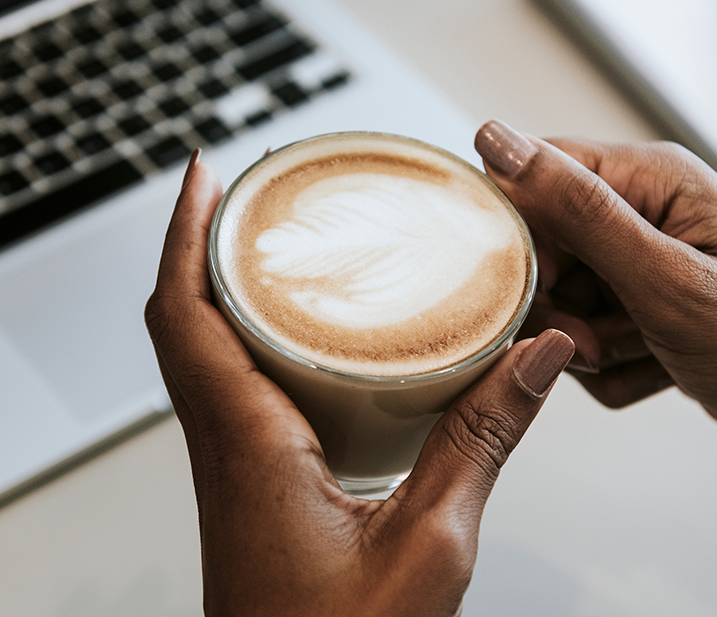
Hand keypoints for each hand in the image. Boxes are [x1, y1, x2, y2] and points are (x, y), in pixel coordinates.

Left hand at [144, 150, 575, 615]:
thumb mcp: (433, 545)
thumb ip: (484, 438)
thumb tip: (536, 352)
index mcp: (248, 447)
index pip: (184, 312)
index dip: (184, 232)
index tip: (204, 170)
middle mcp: (223, 449)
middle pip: (180, 320)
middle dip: (200, 241)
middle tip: (246, 191)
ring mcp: (231, 469)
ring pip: (199, 354)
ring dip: (216, 288)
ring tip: (268, 243)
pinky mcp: (251, 486)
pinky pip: (230, 389)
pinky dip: (247, 340)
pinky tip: (300, 338)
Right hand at [474, 120, 716, 559]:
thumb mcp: (668, 279)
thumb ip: (579, 211)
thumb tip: (499, 143)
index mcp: (653, 177)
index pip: (537, 174)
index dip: (523, 235)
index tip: (540, 286)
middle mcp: (647, 211)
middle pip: (545, 246)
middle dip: (562, 305)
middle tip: (600, 336)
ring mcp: (646, 262)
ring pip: (563, 300)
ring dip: (590, 341)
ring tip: (646, 351)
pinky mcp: (645, 306)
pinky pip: (589, 335)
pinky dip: (614, 365)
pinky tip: (661, 366)